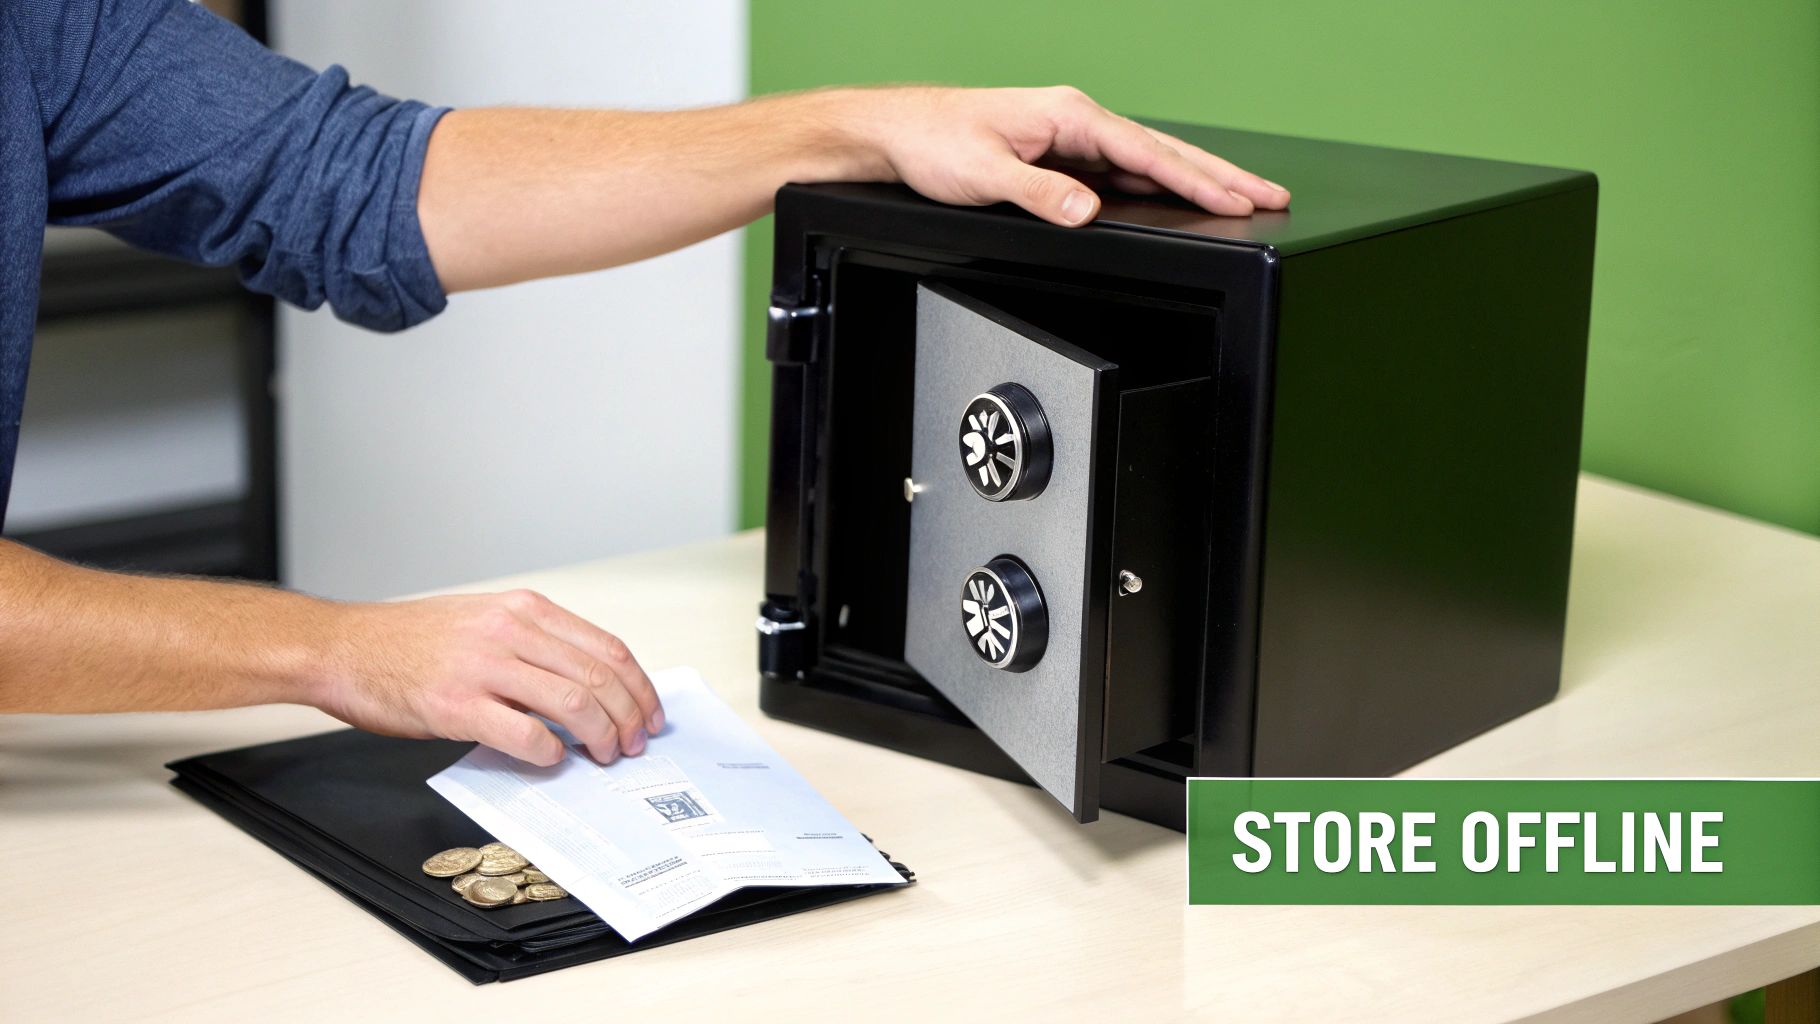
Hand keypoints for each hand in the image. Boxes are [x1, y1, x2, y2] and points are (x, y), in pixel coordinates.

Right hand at [310, 589, 662, 766]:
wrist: (343, 647)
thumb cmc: (409, 642)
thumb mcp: (484, 622)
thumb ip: (535, 647)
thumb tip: (586, 688)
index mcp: (524, 610)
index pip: (608, 649)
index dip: (640, 688)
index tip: (650, 713)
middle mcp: (511, 631)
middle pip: (601, 678)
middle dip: (629, 718)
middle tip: (633, 745)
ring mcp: (484, 667)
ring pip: (574, 704)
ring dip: (599, 738)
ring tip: (602, 756)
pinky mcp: (457, 705)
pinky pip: (525, 734)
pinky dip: (549, 753)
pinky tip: (551, 760)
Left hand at [836, 85, 1290, 226]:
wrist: (898, 133)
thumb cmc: (933, 143)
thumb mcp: (984, 175)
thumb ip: (1040, 195)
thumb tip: (1086, 211)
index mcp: (1068, 115)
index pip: (1147, 152)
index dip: (1197, 179)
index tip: (1237, 197)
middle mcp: (1076, 120)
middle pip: (1163, 151)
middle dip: (1220, 175)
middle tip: (1270, 194)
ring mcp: (1072, 138)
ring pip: (1149, 161)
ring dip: (1197, 179)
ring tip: (1244, 197)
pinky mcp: (1061, 156)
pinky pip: (1123, 172)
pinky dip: (1159, 184)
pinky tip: (1180, 198)